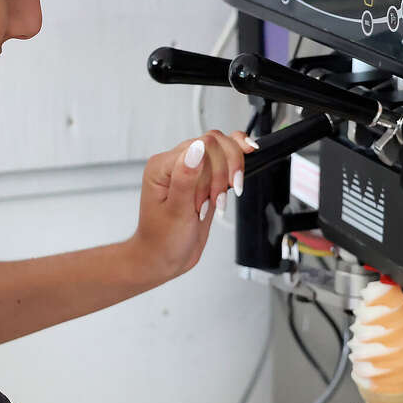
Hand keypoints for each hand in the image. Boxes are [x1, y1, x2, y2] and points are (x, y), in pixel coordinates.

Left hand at [131, 130, 258, 279]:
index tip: (214, 198)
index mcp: (163, 165)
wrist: (163, 258)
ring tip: (219, 201)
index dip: (216, 171)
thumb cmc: (162, 241)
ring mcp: (190, 169)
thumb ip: (186, 178)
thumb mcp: (175, 212)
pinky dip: (236, 166)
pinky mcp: (203, 178)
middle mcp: (176, 162)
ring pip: (223, 149)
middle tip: (218, 201)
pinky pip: (224, 160)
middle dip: (224, 174)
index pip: (202, 145)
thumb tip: (197, 149)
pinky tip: (239, 175)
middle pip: (215, 144)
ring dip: (230, 174)